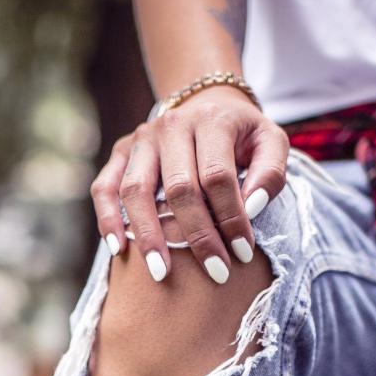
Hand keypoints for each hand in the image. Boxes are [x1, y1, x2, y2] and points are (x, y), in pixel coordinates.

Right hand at [90, 85, 288, 283]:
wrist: (208, 103)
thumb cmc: (242, 134)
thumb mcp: (271, 142)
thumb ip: (270, 173)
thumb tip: (251, 208)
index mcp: (211, 120)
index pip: (217, 176)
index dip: (231, 217)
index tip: (243, 253)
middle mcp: (171, 125)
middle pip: (179, 188)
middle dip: (198, 235)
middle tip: (216, 272)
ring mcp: (141, 139)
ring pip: (136, 190)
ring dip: (148, 235)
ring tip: (161, 273)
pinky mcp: (121, 152)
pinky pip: (104, 187)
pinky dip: (107, 218)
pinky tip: (118, 250)